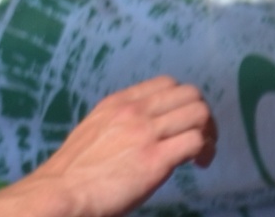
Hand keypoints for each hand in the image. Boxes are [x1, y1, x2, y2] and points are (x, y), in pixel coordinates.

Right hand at [0, 79, 215, 216]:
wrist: (64, 190)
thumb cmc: (76, 170)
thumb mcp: (96, 129)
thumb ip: (121, 123)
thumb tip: (144, 130)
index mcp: (120, 101)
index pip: (167, 83)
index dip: (183, 102)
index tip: (181, 125)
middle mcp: (135, 110)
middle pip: (190, 94)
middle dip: (202, 116)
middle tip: (200, 140)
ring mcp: (146, 132)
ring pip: (198, 114)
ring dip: (209, 134)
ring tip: (202, 155)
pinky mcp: (156, 159)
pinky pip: (196, 141)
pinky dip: (205, 151)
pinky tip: (197, 165)